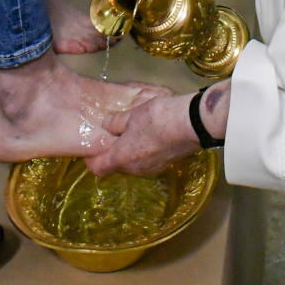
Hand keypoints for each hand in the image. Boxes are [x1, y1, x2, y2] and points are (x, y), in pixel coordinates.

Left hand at [84, 92, 200, 176]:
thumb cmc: (158, 118)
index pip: (98, 169)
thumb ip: (114, 122)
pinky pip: (147, 161)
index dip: (92, 159)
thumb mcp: (131, 114)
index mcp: (123, 158)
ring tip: (132, 130)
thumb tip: (105, 125)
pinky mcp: (166, 165)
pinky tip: (150, 134)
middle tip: (113, 133)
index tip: (92, 146)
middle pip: (116, 165)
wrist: (193, 123)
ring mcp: (152, 169)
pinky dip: (143, 151)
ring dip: (129, 151)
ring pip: (132, 164)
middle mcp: (136, 169)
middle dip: (112, 152)